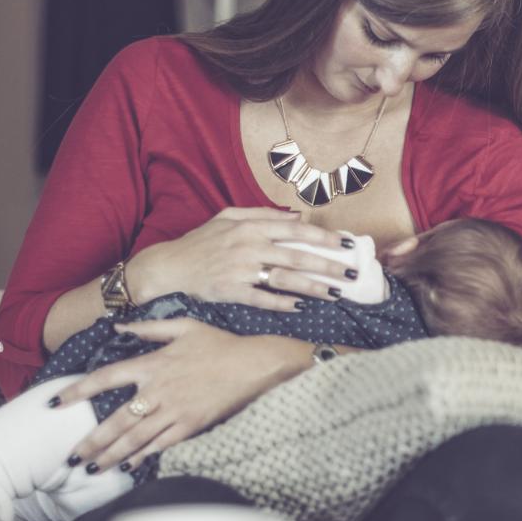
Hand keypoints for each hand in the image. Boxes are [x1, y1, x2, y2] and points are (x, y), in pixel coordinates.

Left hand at [54, 319, 306, 470]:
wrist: (255, 363)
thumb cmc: (220, 344)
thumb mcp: (184, 327)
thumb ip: (148, 329)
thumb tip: (119, 326)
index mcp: (152, 364)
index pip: (104, 378)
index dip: (77, 391)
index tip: (55, 403)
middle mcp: (158, 390)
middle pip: (115, 420)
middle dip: (90, 441)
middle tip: (70, 458)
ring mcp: (175, 410)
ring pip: (135, 438)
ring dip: (110, 455)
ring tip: (91, 468)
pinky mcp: (192, 425)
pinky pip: (161, 444)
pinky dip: (143, 456)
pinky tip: (129, 466)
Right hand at [129, 207, 358, 311]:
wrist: (169, 266)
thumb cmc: (201, 241)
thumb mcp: (228, 217)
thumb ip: (262, 214)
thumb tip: (296, 215)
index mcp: (250, 227)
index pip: (295, 231)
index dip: (323, 237)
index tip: (346, 243)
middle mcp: (248, 247)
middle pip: (296, 257)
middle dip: (328, 266)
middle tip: (351, 274)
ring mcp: (241, 270)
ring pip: (285, 279)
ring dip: (313, 287)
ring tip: (335, 293)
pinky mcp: (232, 291)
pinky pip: (263, 299)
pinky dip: (283, 303)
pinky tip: (301, 306)